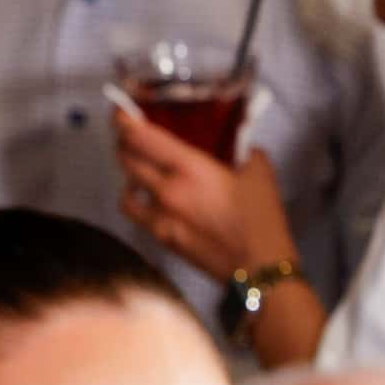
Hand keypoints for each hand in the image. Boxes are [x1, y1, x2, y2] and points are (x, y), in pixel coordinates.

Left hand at [112, 111, 293, 279]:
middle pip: (125, 158)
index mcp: (190, 169)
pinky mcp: (163, 238)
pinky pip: (136, 214)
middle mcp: (167, 190)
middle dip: (124, 143)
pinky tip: (147, 200)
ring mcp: (161, 216)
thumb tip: (244, 147)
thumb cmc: (262, 225)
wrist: (261, 272)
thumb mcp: (262, 177)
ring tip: (138, 170)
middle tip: (131, 137)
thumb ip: (247, 154)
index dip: (124, 120)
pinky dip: (136, 202)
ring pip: (125, 186)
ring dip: (128, 174)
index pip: (139, 136)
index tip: (122, 112)